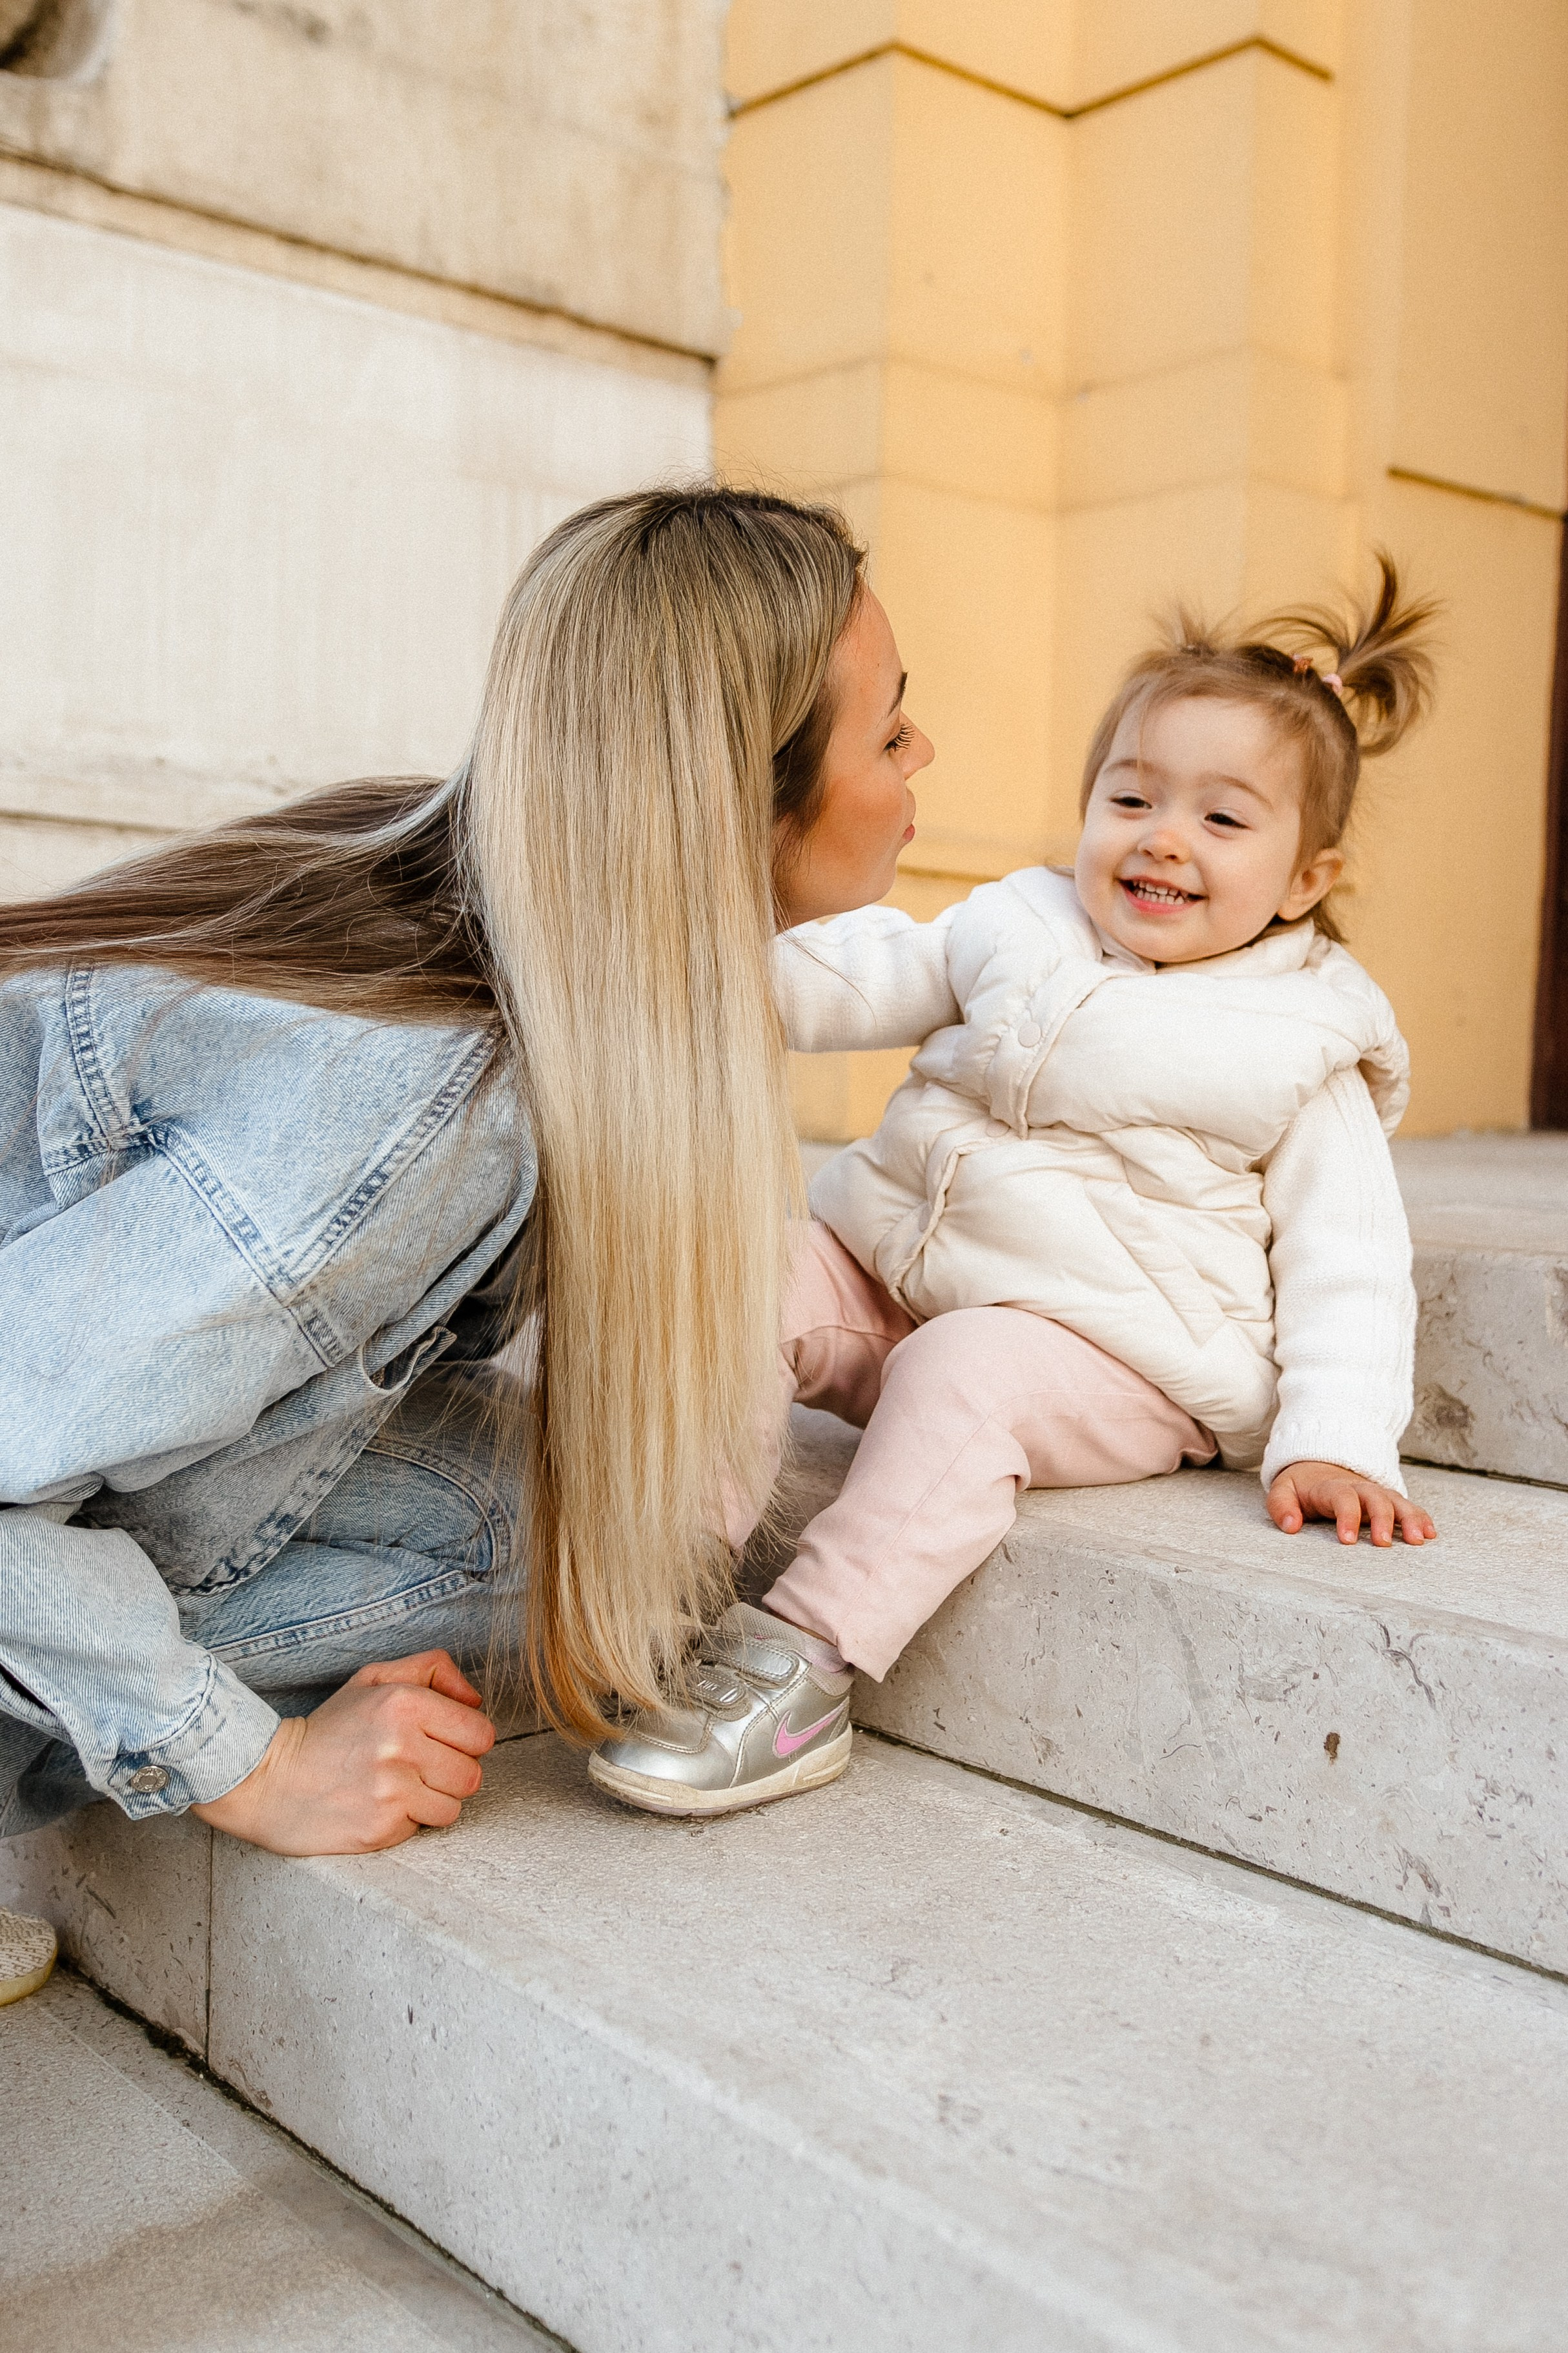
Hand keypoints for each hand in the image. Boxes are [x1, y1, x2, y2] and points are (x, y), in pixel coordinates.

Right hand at [192, 1650, 495, 1855]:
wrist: (269, 1780)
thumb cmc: (329, 1729)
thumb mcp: (374, 1680)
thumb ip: (431, 1670)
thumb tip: (475, 1699)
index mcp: (405, 1703)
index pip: (481, 1732)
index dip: (466, 1740)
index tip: (441, 1742)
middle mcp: (402, 1744)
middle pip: (473, 1773)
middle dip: (453, 1773)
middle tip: (419, 1768)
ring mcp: (392, 1789)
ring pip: (455, 1805)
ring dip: (435, 1800)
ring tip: (400, 1788)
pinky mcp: (382, 1827)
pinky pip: (425, 1828)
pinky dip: (410, 1821)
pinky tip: (381, 1806)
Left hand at [1267, 1461, 1435, 1548]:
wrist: (1318, 1464)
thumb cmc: (1301, 1486)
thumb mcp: (1283, 1491)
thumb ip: (1282, 1507)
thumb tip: (1290, 1527)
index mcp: (1331, 1488)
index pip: (1342, 1499)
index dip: (1346, 1517)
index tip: (1347, 1540)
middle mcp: (1358, 1488)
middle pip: (1375, 1498)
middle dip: (1382, 1519)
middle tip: (1384, 1543)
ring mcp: (1376, 1493)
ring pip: (1396, 1501)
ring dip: (1410, 1518)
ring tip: (1420, 1539)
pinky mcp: (1387, 1500)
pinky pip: (1407, 1506)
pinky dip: (1420, 1517)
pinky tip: (1430, 1533)